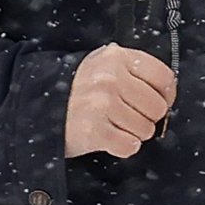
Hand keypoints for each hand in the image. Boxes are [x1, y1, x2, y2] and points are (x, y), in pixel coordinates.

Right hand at [64, 43, 176, 158]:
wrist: (36, 107)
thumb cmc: (75, 89)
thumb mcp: (100, 64)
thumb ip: (131, 68)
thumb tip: (167, 89)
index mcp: (116, 57)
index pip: (164, 77)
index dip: (167, 95)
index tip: (160, 102)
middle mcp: (110, 78)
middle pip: (157, 107)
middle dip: (147, 117)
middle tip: (128, 116)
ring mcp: (102, 104)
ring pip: (145, 130)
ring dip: (133, 133)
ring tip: (114, 125)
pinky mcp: (94, 130)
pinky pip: (130, 146)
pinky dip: (122, 146)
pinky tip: (109, 137)